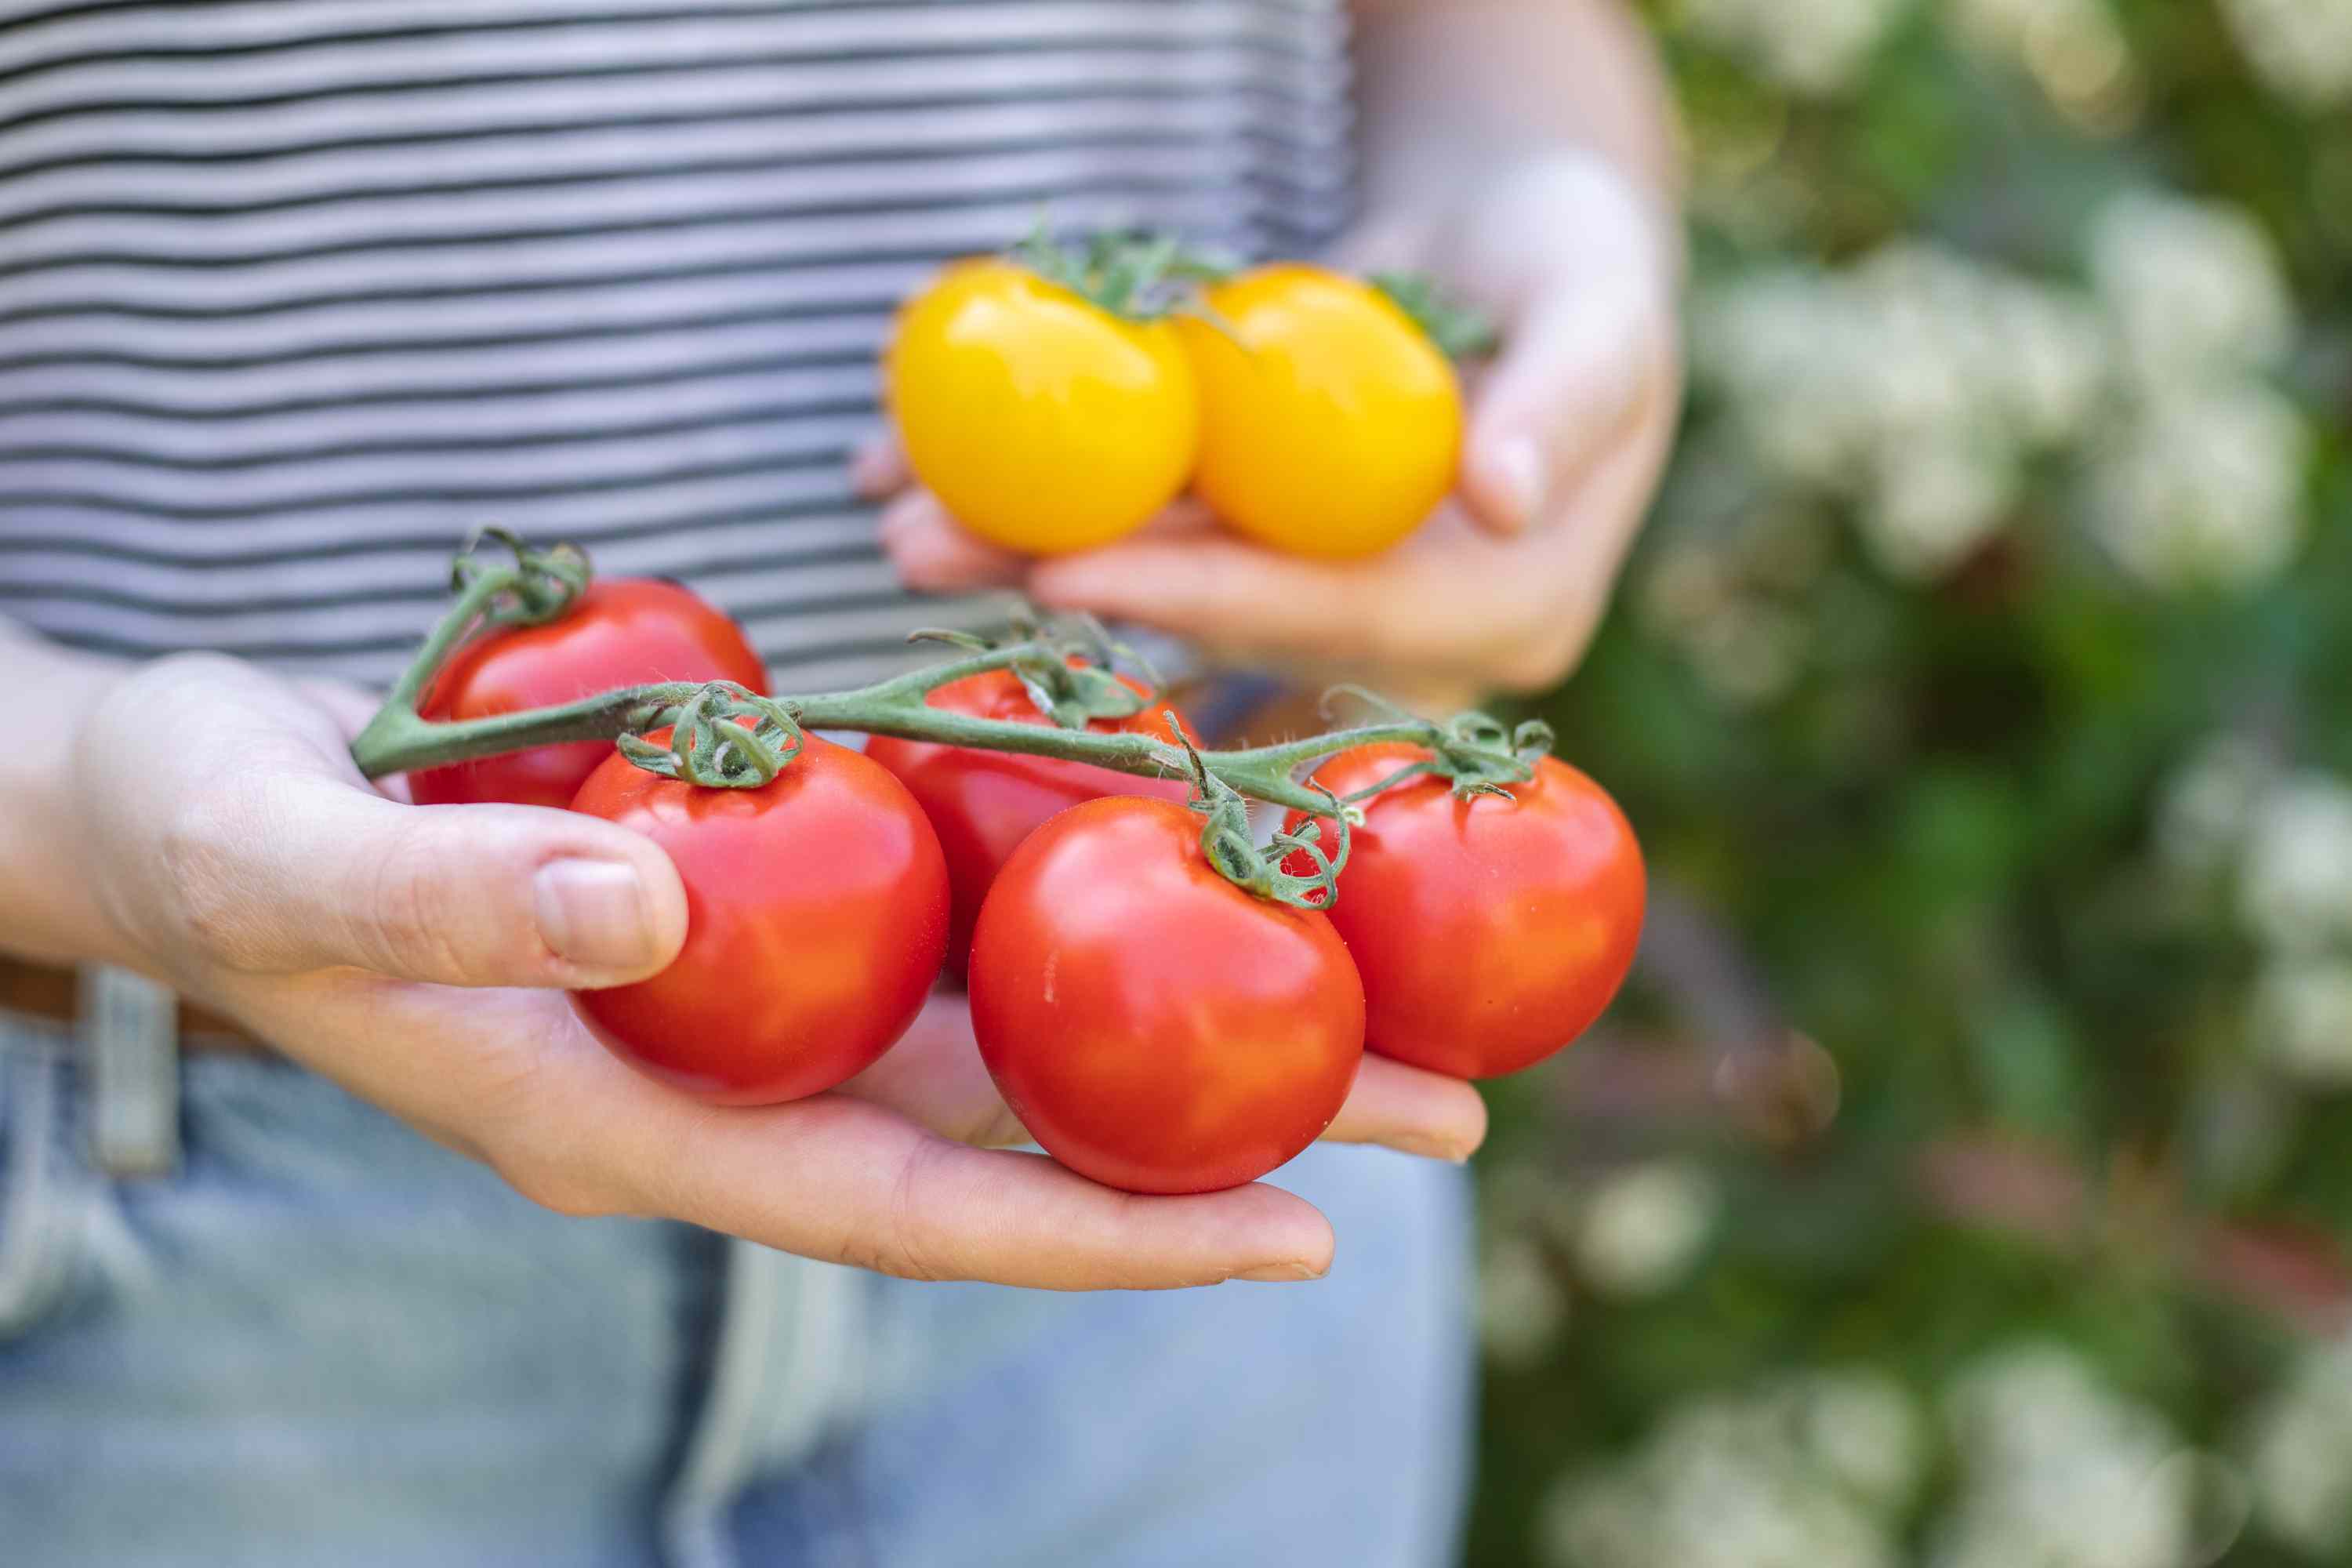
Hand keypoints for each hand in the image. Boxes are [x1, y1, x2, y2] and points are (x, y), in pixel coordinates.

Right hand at [71, 655, 1485, 1289]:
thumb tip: (649, 895)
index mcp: (642, 1123)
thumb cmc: (211, 838)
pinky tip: (1180, 832)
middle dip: (1220, 1131)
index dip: (1102, 1231)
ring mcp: (752, 983)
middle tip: (1439, 1115)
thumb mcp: (298, 859)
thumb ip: (461, 892)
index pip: (912, 1209)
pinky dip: (1064, 875)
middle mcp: (732, 1071)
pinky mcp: (755, 884)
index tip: (1298, 1236)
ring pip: (1006, 1011)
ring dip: (1184, 996)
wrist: (189, 795)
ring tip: (1379, 979)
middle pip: (1016, 1125)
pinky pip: (938, 894)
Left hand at [863, 154, 1681, 702]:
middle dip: (1064, 582)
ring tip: (894, 514)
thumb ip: (1569, 399)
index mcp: (1507, 612)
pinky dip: (1044, 488)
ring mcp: (1320, 586)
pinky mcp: (1259, 539)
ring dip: (1020, 544)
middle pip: (1213, 616)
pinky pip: (1144, 518)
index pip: (1332, 615)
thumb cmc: (1582, 261)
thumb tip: (1503, 499)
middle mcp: (1404, 630)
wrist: (1527, 237)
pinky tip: (923, 463)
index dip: (1199, 597)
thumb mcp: (1605, 310)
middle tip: (920, 550)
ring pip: (1158, 573)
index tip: (1070, 568)